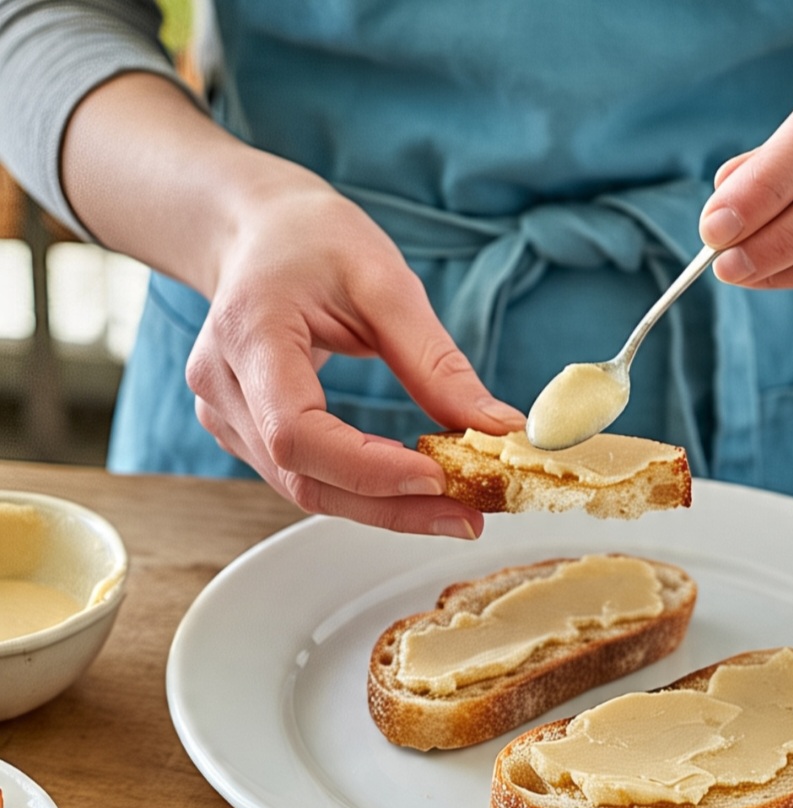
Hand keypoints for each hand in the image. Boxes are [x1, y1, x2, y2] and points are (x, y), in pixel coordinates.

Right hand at [186, 170, 523, 536]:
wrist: (256, 232)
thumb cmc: (313, 241)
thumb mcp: (384, 281)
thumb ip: (435, 362)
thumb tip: (495, 428)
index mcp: (248, 335)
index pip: (297, 432)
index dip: (367, 468)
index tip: (440, 479)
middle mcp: (222, 386)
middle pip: (303, 478)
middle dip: (392, 507)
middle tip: (469, 516)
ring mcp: (225, 415)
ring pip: (306, 489)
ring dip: (384, 508)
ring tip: (456, 508)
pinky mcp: (244, 431)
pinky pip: (307, 476)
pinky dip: (364, 490)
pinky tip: (414, 487)